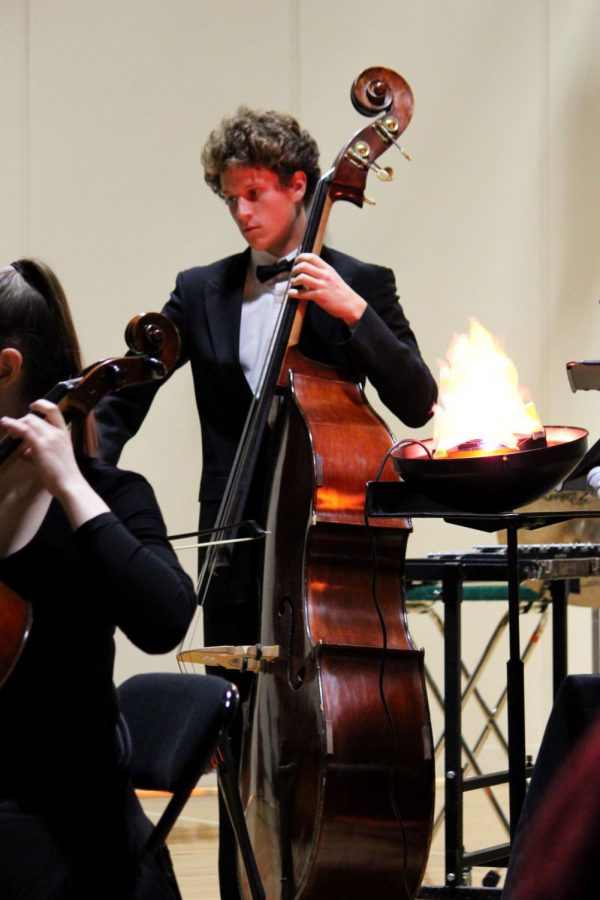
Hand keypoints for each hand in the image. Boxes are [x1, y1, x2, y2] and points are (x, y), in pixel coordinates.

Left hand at [0, 400, 108, 527]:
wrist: (69, 483)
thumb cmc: (64, 475)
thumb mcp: (54, 458)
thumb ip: (40, 451)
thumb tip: (26, 451)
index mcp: (64, 433)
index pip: (54, 411)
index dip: (42, 404)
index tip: (32, 406)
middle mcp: (57, 432)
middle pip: (35, 418)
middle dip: (21, 421)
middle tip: (13, 430)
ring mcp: (49, 437)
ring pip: (28, 421)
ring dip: (15, 424)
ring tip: (7, 429)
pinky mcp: (40, 444)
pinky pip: (23, 430)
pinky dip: (12, 425)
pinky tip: (6, 424)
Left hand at [288, 253, 366, 325]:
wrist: (351, 304)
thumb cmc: (341, 292)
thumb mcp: (334, 277)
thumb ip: (323, 272)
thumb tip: (309, 270)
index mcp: (328, 269)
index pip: (312, 257)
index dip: (301, 257)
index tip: (296, 261)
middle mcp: (325, 275)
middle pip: (304, 265)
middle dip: (295, 269)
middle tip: (293, 274)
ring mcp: (322, 285)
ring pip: (302, 277)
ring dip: (294, 280)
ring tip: (293, 283)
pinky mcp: (319, 296)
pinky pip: (303, 293)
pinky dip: (294, 293)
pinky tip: (292, 293)